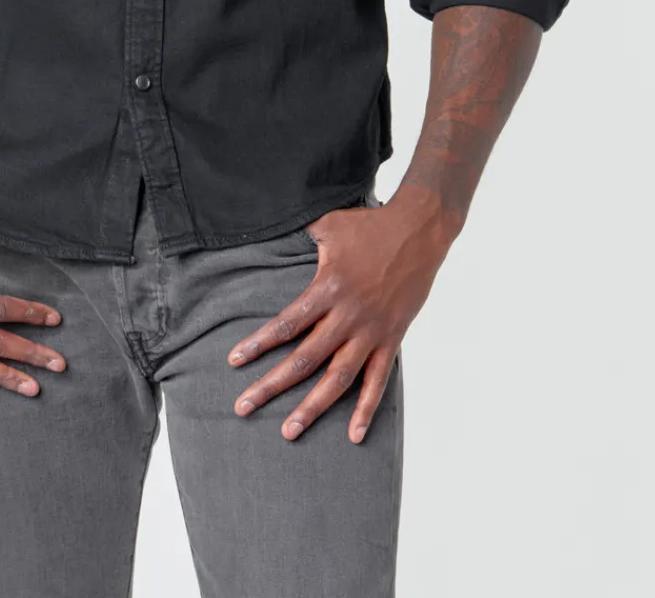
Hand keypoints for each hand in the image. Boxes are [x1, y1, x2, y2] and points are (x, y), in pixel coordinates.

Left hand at [226, 185, 460, 442]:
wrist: (420, 231)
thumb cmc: (370, 225)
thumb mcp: (329, 223)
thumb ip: (300, 232)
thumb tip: (271, 220)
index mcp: (328, 288)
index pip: (287, 324)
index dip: (259, 344)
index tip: (234, 362)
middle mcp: (347, 316)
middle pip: (304, 359)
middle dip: (272, 385)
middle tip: (243, 407)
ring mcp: (371, 332)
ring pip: (337, 379)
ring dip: (312, 407)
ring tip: (289, 431)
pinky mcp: (392, 339)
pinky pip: (378, 380)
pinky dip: (366, 409)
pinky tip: (354, 435)